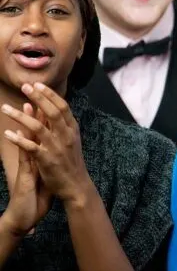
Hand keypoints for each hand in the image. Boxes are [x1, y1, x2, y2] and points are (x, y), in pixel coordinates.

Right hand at [0, 103, 52, 236]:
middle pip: (35, 131)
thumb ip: (47, 162)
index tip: (51, 101)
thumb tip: (56, 151)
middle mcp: (33, 158)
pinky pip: (23, 157)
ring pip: (27, 140)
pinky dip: (21, 144)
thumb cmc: (37, 196)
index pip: (45, 133)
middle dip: (36, 113)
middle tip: (33, 94)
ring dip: (26, 123)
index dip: (47, 117)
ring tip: (25, 106)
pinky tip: (16, 134)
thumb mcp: (46, 175)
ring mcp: (28, 165)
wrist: (25, 216)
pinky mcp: (24, 175)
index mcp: (40, 156)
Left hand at [1, 83, 90, 206]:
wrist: (76, 185)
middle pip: (52, 112)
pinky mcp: (47, 160)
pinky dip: (18, 140)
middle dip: (38, 98)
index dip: (50, 95)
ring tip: (5, 108)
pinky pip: (30, 147)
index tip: (38, 85)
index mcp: (72, 130)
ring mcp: (56, 147)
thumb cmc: (72, 163)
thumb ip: (63, 127)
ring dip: (20, 117)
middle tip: (25, 86)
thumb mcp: (72, 141)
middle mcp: (66, 136)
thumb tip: (54, 111)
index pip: (62, 107)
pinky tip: (7, 134)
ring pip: (38, 127)